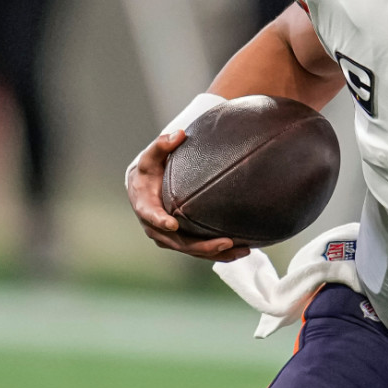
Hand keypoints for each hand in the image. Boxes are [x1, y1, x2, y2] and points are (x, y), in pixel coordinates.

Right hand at [125, 131, 249, 261]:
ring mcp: (169, 237)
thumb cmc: (150, 170)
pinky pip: (200, 250)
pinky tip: (241, 252)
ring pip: (192, 250)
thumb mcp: (151, 156)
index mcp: (145, 205)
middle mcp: (156, 227)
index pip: (150, 215)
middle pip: (178, 241)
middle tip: (226, 242)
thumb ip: (162, 145)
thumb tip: (179, 134)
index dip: (160, 220)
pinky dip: (219, 254)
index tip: (172, 224)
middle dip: (201, 245)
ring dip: (216, 254)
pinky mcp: (182, 240)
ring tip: (243, 251)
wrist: (145, 187)